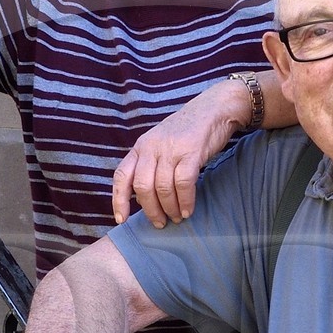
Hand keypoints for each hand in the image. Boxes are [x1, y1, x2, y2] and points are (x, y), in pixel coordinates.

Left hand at [112, 79, 250, 225]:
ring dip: (169, 208)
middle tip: (160, 223)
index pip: (122, 175)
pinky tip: (187, 210)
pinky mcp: (191, 151)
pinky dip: (184, 201)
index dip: (118, 200)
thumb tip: (141, 199)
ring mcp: (171, 148)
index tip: (122, 220)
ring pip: (162, 188)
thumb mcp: (160, 144)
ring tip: (177, 218)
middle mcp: (151, 147)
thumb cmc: (187, 132)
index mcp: (140, 146)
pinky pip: (183, 183)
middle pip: (142, 186)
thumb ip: (150, 167)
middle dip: (150, 210)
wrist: (213, 109)